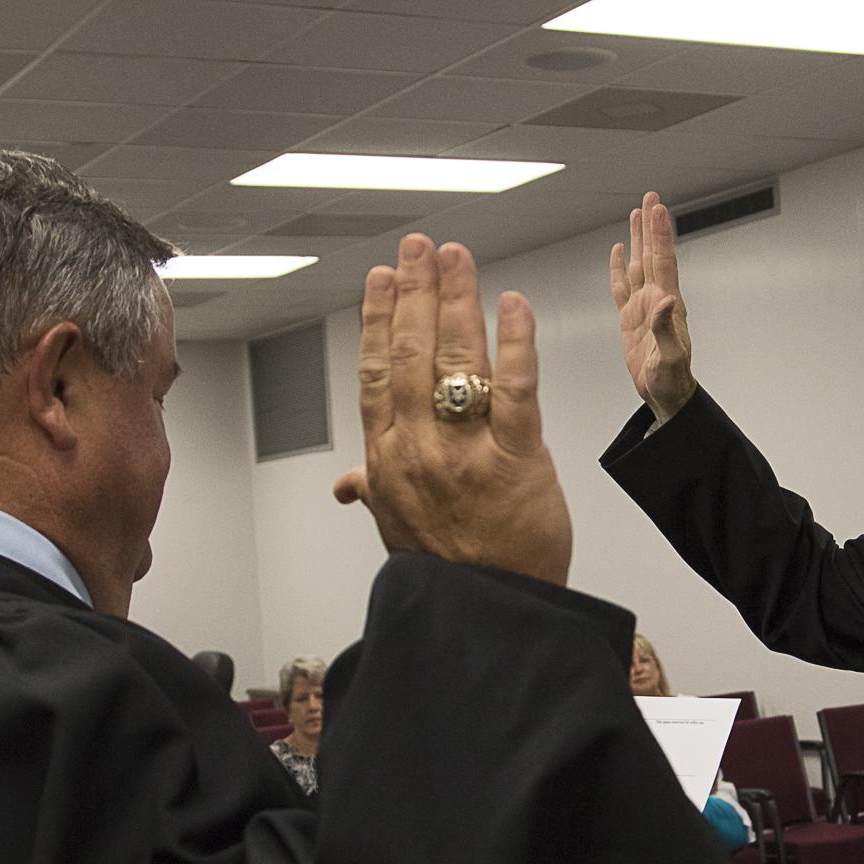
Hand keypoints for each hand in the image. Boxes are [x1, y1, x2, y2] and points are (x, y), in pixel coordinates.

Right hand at [333, 235, 572, 587]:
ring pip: (457, 360)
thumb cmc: (452, 571)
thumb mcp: (398, 527)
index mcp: (389, 459)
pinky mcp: (517, 460)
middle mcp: (420, 449)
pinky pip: (515, 390)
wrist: (492, 615)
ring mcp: (467, 452)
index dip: (379, 320)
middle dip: (417, 291)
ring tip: (459, 258)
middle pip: (413, 353)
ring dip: (457, 300)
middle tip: (422, 247)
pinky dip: (515, 343)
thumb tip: (346, 483)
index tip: (382, 279)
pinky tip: (512, 304)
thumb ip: (374, 489)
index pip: (377, 373)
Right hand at [609, 190, 695, 423]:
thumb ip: (667, 328)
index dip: (660, 235)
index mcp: (667, 305)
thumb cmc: (672, 381)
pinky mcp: (630, 319)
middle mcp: (656, 300)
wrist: (666, 396)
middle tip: (651, 197)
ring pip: (639, 265)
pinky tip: (620, 252)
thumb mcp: (671, 357)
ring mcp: (643, 308)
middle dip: (651, 226)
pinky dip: (619, 268)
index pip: (663, 261)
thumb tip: (666, 301)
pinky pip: (622, 287)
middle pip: (653, 254)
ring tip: (637, 214)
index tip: (657, 209)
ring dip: (638, 239)